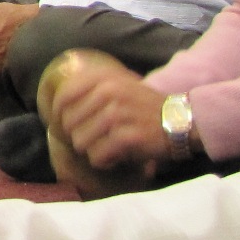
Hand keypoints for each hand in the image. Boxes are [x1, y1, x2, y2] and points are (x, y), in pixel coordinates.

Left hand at [43, 53, 167, 177]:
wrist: (182, 121)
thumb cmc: (146, 106)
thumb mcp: (120, 85)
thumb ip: (91, 90)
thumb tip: (57, 107)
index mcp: (103, 78)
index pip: (64, 96)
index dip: (59, 114)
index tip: (66, 124)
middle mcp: (108, 93)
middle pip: (68, 123)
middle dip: (78, 136)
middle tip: (95, 139)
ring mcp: (117, 115)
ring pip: (80, 142)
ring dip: (91, 150)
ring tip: (107, 147)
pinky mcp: (127, 137)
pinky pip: (97, 156)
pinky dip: (104, 161)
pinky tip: (115, 156)